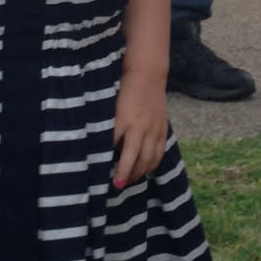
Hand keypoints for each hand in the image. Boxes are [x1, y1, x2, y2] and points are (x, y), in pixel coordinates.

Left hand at [113, 71, 167, 187]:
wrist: (147, 75)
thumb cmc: (124, 90)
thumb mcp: (111, 107)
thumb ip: (108, 127)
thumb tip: (97, 146)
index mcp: (124, 121)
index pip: (114, 147)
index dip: (109, 162)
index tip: (102, 175)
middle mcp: (140, 128)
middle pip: (133, 157)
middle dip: (126, 173)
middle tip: (118, 185)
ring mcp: (154, 130)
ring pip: (148, 158)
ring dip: (139, 172)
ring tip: (129, 180)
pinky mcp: (163, 130)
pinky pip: (159, 153)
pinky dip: (152, 164)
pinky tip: (145, 170)